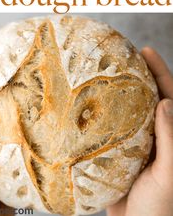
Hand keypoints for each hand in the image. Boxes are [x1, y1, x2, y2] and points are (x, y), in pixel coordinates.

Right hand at [107, 47, 172, 215]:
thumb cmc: (160, 208)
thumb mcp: (169, 174)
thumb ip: (171, 140)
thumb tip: (166, 102)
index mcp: (169, 136)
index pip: (167, 97)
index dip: (160, 72)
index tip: (146, 51)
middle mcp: (152, 134)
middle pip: (145, 98)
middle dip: (137, 75)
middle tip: (122, 55)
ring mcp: (133, 143)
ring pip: (125, 111)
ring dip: (116, 93)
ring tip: (102, 73)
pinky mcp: (116, 153)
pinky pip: (108, 129)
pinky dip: (100, 116)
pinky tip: (87, 106)